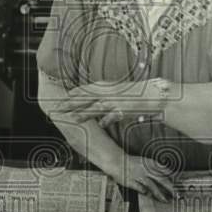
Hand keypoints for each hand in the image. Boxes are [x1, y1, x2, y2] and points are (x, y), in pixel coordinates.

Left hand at [48, 79, 170, 127]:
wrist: (152, 95)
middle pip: (86, 98)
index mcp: (105, 86)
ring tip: (73, 119)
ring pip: (96, 107)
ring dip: (84, 113)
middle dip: (71, 104)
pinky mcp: (124, 109)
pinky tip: (100, 124)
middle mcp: (108, 92)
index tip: (61, 99)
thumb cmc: (132, 94)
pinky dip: (106, 120)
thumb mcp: (114, 92)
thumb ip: (102, 96)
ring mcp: (115, 101)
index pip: (85, 89)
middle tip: (58, 109)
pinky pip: (113, 115)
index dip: (72, 94)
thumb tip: (90, 101)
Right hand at [108, 154, 173, 201]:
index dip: (173, 179)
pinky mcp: (130, 181)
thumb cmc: (132, 162)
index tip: (179, 186)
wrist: (116, 160)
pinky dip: (146, 192)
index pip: (165, 171)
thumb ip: (156, 168)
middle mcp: (145, 168)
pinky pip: (140, 188)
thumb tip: (169, 175)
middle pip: (161, 179)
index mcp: (150, 162)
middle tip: (177, 195)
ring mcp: (138, 175)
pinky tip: (150, 196)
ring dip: (160, 193)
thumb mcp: (146, 162)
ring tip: (166, 200)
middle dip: (171, 188)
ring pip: (152, 185)